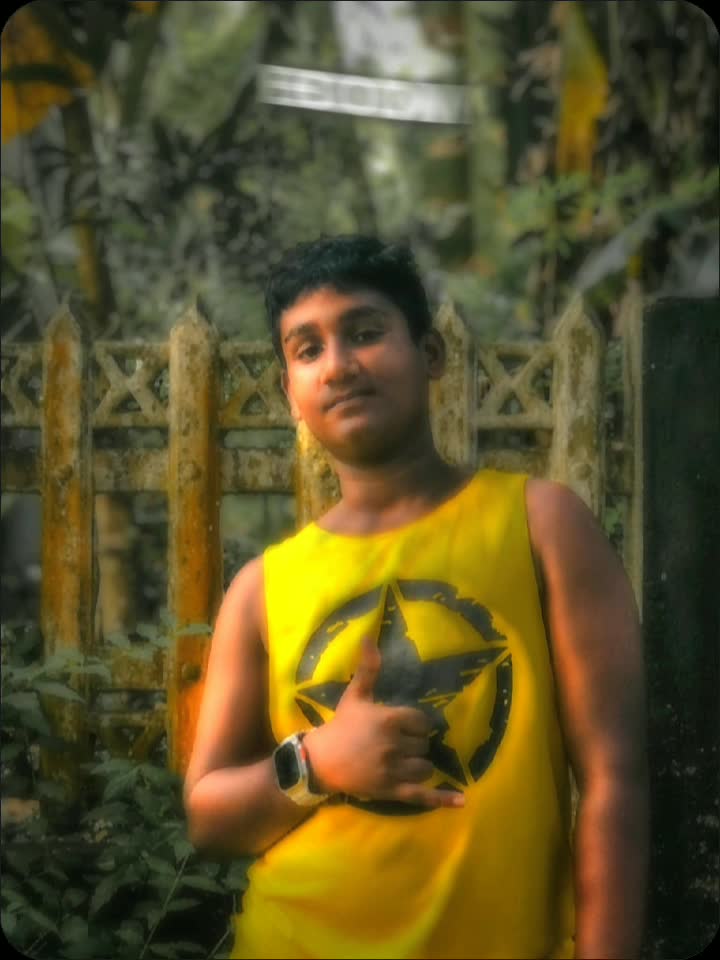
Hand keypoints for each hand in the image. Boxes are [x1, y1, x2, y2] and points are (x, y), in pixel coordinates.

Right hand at [304, 636, 463, 808]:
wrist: (320, 760)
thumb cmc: (341, 725)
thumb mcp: (356, 694)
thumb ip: (368, 668)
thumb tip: (369, 637)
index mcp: (390, 720)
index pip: (422, 721)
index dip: (416, 724)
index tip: (405, 726)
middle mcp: (394, 745)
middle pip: (424, 745)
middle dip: (415, 744)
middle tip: (398, 743)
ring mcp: (394, 770)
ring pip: (425, 767)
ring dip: (419, 764)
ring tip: (404, 761)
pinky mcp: (392, 791)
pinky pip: (421, 796)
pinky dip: (442, 799)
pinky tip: (461, 801)